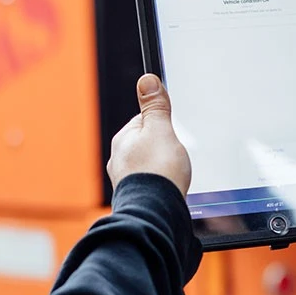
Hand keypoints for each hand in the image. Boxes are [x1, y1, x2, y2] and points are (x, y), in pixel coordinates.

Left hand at [107, 74, 191, 195]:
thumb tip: (146, 81)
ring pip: (151, 167)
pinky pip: (153, 186)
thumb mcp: (161, 130)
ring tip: (174, 177)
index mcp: (123, 141)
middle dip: (164, 150)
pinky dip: (163, 187)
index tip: (172, 132)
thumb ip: (155, 107)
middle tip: (175, 158)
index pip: (144, 122)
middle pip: (149, 145)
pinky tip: (170, 191)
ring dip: (164, 171)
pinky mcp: (138, 198)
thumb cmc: (158, 173)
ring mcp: (128, 182)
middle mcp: (119, 161)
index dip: (163, 125)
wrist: (156, 213)